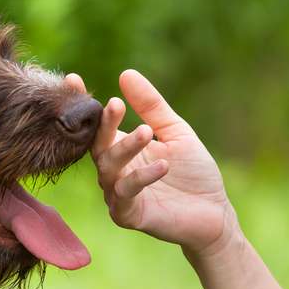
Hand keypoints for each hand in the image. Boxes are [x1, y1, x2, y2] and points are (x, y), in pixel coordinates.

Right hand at [66, 70, 238, 254]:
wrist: (214, 213)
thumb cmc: (192, 173)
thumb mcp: (174, 131)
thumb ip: (151, 106)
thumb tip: (126, 73)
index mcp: (120, 149)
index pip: (96, 125)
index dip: (83, 104)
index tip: (74, 79)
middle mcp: (113, 170)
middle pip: (98, 145)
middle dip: (104, 125)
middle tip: (115, 105)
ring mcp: (117, 194)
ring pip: (109, 168)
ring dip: (126, 148)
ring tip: (147, 132)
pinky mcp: (127, 215)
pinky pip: (126, 194)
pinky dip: (141, 178)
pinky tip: (163, 165)